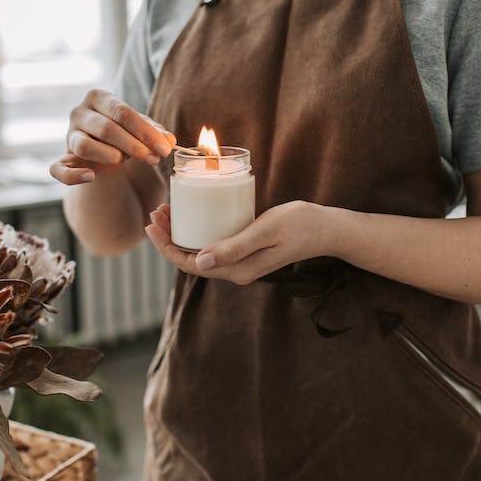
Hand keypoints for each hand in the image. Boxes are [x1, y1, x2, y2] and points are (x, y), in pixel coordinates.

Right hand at [50, 89, 176, 184]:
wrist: (102, 150)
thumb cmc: (124, 132)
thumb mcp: (140, 128)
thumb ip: (154, 132)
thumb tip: (169, 141)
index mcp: (99, 97)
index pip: (123, 112)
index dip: (146, 132)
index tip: (165, 149)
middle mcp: (79, 112)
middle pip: (107, 129)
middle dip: (135, 146)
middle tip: (154, 159)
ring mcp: (68, 136)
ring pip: (85, 146)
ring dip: (111, 156)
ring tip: (126, 160)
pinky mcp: (60, 159)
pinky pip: (58, 169)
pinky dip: (73, 176)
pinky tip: (91, 177)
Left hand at [145, 201, 329, 284]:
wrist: (326, 229)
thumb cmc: (299, 225)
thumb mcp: (265, 232)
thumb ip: (234, 247)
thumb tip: (199, 262)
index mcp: (237, 270)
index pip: (189, 263)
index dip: (166, 245)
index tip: (154, 222)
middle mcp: (235, 270)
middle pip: (190, 258)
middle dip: (169, 237)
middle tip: (157, 211)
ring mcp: (240, 262)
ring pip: (200, 251)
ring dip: (181, 233)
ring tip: (168, 211)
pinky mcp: (245, 251)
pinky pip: (213, 244)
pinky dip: (198, 230)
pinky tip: (193, 215)